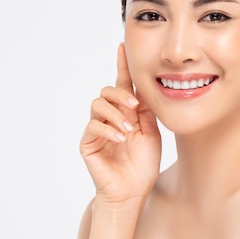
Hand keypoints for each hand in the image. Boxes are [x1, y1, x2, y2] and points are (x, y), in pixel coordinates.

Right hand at [80, 43, 161, 205]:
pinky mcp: (88, 142)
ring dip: (114, 113)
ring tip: (127, 129)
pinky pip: (93, 126)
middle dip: (120, 93)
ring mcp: (97, 129)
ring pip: (97, 104)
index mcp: (127, 113)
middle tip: (133, 105)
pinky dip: (107, 129)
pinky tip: (119, 138)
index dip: (122, 66)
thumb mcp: (151, 135)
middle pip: (107, 90)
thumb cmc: (142, 165)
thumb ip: (146, 113)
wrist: (132, 191)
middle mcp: (110, 117)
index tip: (123, 47)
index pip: (123, 85)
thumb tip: (143, 90)